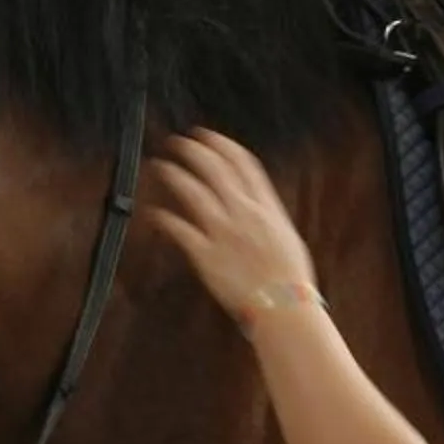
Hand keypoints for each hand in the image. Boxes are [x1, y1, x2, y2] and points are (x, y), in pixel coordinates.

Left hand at [147, 129, 321, 328]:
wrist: (284, 308)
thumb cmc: (290, 281)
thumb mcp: (287, 238)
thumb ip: (268, 218)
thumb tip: (258, 206)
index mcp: (266, 208)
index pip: (243, 164)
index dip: (221, 145)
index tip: (207, 135)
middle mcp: (244, 214)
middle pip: (215, 170)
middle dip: (193, 150)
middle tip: (177, 142)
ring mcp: (223, 233)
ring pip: (194, 192)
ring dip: (174, 174)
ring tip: (159, 165)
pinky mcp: (206, 255)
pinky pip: (179, 230)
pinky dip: (164, 219)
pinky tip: (154, 213)